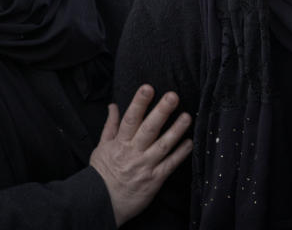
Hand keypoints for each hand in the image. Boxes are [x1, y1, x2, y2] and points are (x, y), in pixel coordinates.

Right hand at [89, 86, 192, 226]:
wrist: (102, 203)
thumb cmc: (102, 174)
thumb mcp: (101, 147)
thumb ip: (110, 125)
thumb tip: (113, 105)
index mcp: (120, 143)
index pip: (130, 119)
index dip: (139, 103)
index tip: (148, 88)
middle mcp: (133, 152)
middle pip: (149, 129)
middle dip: (161, 112)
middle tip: (173, 96)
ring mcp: (145, 166)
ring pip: (163, 145)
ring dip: (176, 130)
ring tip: (187, 116)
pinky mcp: (154, 179)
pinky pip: (170, 165)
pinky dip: (180, 154)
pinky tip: (190, 142)